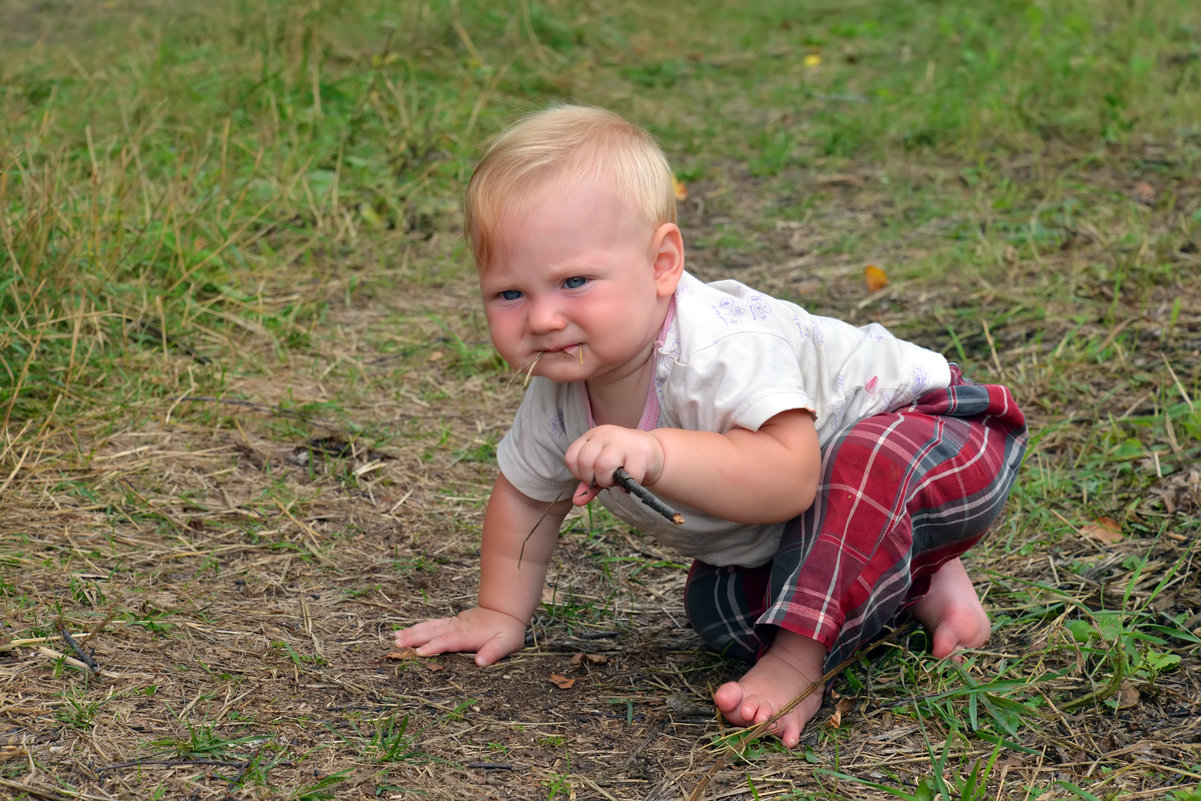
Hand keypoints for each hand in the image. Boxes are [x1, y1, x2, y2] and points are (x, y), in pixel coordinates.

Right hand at [393, 606, 526, 666]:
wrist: (506, 610)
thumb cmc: (507, 630)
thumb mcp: (507, 643)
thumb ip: (494, 652)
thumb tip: (480, 662)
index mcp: (468, 634)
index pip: (448, 641)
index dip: (434, 646)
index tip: (420, 652)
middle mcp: (457, 627)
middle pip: (433, 632)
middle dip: (414, 637)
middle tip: (397, 643)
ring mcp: (453, 623)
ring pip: (429, 626)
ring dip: (412, 631)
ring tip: (395, 637)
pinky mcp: (451, 623)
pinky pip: (431, 624)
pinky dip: (418, 627)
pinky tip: (407, 631)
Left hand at [564, 425, 664, 504]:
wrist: (654, 451)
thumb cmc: (624, 460)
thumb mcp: (602, 468)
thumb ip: (589, 483)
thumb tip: (577, 501)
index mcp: (592, 436)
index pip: (572, 457)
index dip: (579, 473)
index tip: (592, 477)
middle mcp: (605, 435)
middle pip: (585, 461)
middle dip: (593, 479)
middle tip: (605, 480)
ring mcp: (623, 442)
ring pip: (603, 465)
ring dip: (608, 481)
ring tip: (617, 480)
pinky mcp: (641, 453)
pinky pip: (628, 475)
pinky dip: (628, 485)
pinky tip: (631, 482)